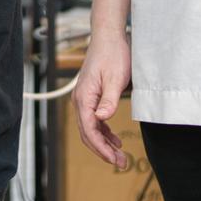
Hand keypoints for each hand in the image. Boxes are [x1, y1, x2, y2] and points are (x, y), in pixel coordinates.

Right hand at [71, 34, 131, 169]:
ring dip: (104, 144)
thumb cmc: (114, 54)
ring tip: (119, 157)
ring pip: (91, 129)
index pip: (89, 130)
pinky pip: (94, 121)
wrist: (109, 37)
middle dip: (103, 151)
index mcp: (84, 97)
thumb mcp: (115, 78)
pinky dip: (104, 133)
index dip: (101, 148)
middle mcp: (80, 100)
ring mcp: (85, 98)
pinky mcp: (92, 96)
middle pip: (88, 133)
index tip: (114, 159)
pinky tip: (115, 140)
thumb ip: (108, 100)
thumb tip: (101, 119)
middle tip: (121, 163)